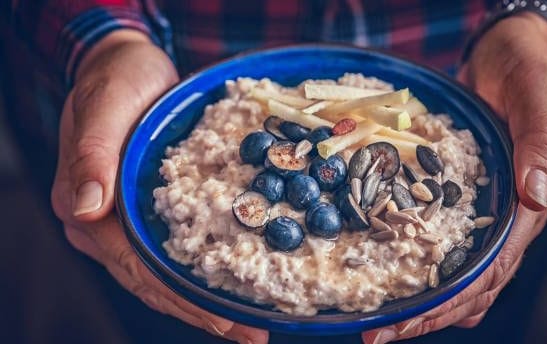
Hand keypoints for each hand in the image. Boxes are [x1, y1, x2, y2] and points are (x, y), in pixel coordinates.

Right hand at [51, 30, 267, 343]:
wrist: (129, 65)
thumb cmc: (115, 81)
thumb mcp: (104, 107)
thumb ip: (92, 155)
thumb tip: (85, 210)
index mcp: (88, 211)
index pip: (136, 268)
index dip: (180, 298)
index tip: (222, 320)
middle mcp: (107, 226)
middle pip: (155, 281)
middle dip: (201, 312)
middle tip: (250, 334)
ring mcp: (130, 220)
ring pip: (167, 273)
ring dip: (206, 300)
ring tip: (250, 323)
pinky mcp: (154, 208)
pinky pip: (179, 249)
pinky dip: (206, 270)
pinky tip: (235, 283)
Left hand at [363, 13, 546, 342]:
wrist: (514, 55)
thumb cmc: (534, 76)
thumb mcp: (542, 104)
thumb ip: (542, 149)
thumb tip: (535, 197)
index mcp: (524, 211)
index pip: (490, 271)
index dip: (451, 302)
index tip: (410, 323)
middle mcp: (499, 220)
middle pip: (466, 284)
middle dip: (424, 314)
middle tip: (376, 333)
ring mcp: (474, 210)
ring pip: (449, 269)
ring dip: (416, 298)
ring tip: (376, 318)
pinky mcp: (452, 194)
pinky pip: (433, 235)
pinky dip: (412, 260)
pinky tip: (386, 273)